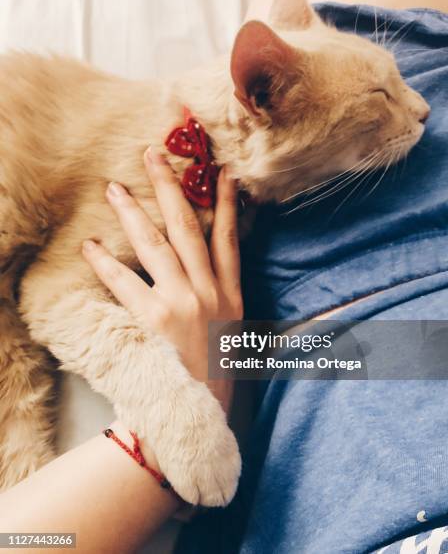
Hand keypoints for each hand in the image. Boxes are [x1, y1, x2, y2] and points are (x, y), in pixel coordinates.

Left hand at [82, 148, 242, 412]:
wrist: (197, 414)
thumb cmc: (214, 373)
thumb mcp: (232, 330)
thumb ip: (224, 295)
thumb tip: (210, 265)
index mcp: (231, 295)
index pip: (230, 239)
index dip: (227, 203)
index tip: (221, 172)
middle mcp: (210, 292)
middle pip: (188, 229)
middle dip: (171, 189)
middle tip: (153, 157)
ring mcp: (183, 304)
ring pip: (156, 246)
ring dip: (133, 214)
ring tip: (114, 189)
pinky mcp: (155, 321)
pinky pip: (126, 283)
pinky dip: (107, 264)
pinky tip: (91, 247)